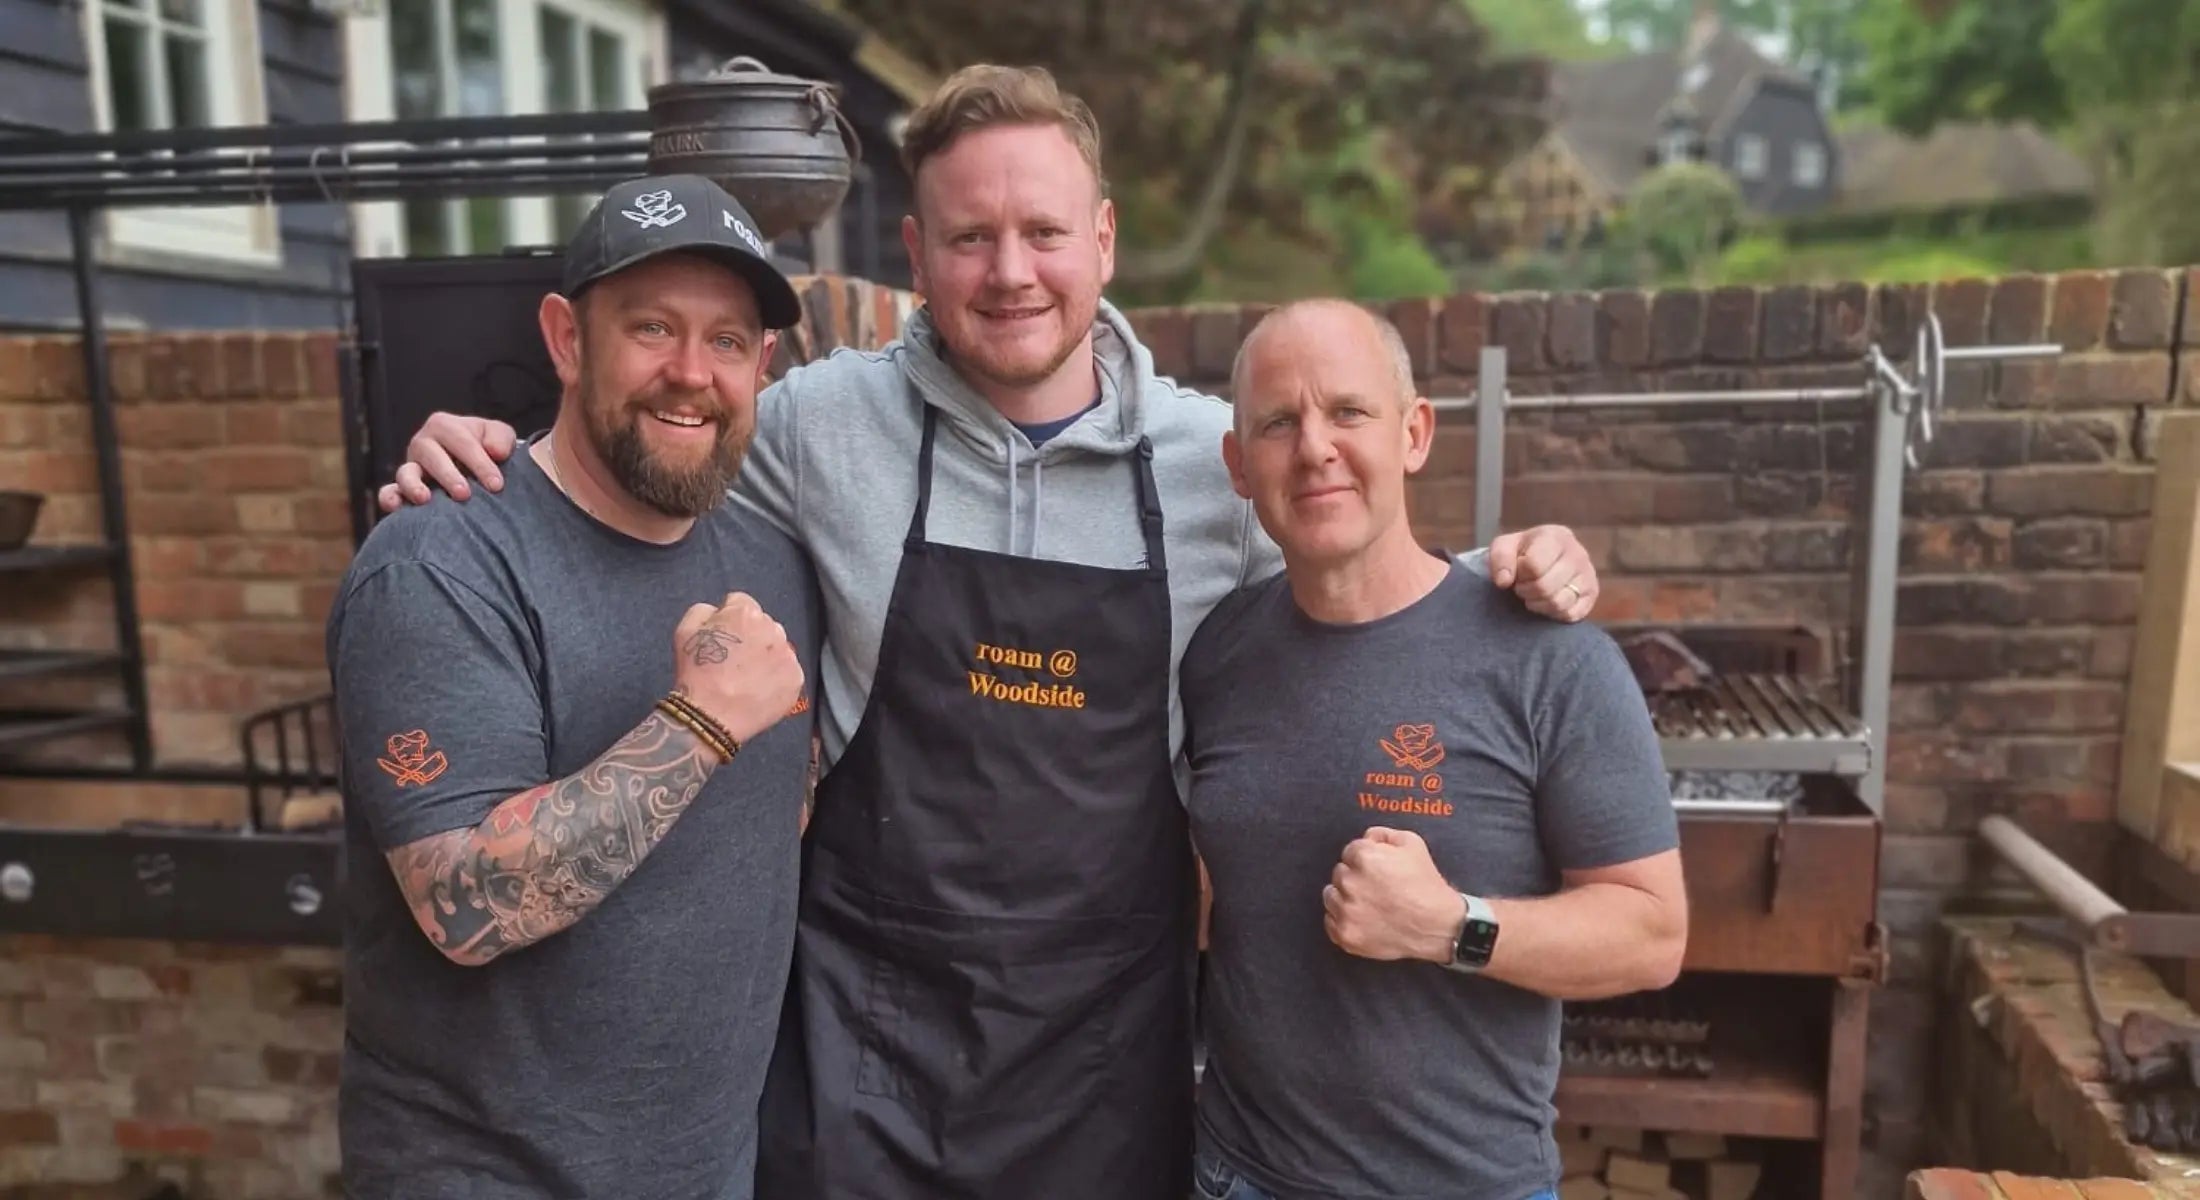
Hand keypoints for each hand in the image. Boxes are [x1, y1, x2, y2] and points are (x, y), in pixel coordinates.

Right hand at [375, 413, 518, 511]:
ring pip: (406, 473)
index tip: (496, 485)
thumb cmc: (489, 448)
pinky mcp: (403, 488)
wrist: (477, 466)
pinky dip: (389, 498)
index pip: (461, 442)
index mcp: (444, 425)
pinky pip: (389, 492)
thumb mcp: (499, 436)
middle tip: (465, 494)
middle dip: (449, 475)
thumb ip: (500, 438)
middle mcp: (423, 443)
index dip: (479, 463)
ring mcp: (411, 466)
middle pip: (431, 456)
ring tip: (425, 499)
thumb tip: (494, 451)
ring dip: (413, 485)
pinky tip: (395, 507)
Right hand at [672, 593, 805, 747]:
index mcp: (746, 612)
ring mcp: (788, 656)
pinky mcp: (796, 680)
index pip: (741, 603)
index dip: (728, 619)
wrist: (711, 716)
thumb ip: (703, 610)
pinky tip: (759, 689)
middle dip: (751, 635)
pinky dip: (776, 678)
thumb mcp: (684, 630)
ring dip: (766, 656)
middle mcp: (773, 629)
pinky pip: (788, 672)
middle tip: (734, 660)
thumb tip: (719, 610)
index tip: (722, 637)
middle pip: (763, 624)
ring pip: (778, 647)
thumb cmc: (696, 673)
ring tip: (747, 677)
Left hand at [1323, 827, 1462, 963]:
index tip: (1377, 869)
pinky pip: (1330, 922)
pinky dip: (1342, 920)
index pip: (1349, 851)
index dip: (1365, 859)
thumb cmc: (1426, 885)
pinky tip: (1362, 918)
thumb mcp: (1412, 844)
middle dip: (1355, 877)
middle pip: (1339, 873)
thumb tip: (1367, 838)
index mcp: (1364, 858)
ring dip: (1345, 897)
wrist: (1437, 925)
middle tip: (1376, 887)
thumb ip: (1382, 835)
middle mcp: (1351, 883)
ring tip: (1370, 903)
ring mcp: (1346, 911)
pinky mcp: (1346, 934)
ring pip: (1331, 896)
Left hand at [1488, 524, 1595, 622]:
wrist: (1543, 557)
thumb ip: (1500, 559)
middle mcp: (1578, 553)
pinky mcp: (1593, 594)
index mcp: (1556, 536)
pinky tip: (1548, 601)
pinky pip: (1570, 614)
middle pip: (1545, 587)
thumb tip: (1504, 582)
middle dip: (1526, 591)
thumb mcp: (1504, 547)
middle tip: (1523, 586)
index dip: (1519, 574)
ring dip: (1538, 604)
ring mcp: (1588, 575)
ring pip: (1558, 603)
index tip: (1518, 572)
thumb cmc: (1522, 552)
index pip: (1533, 565)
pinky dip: (1554, 614)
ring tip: (1534, 594)